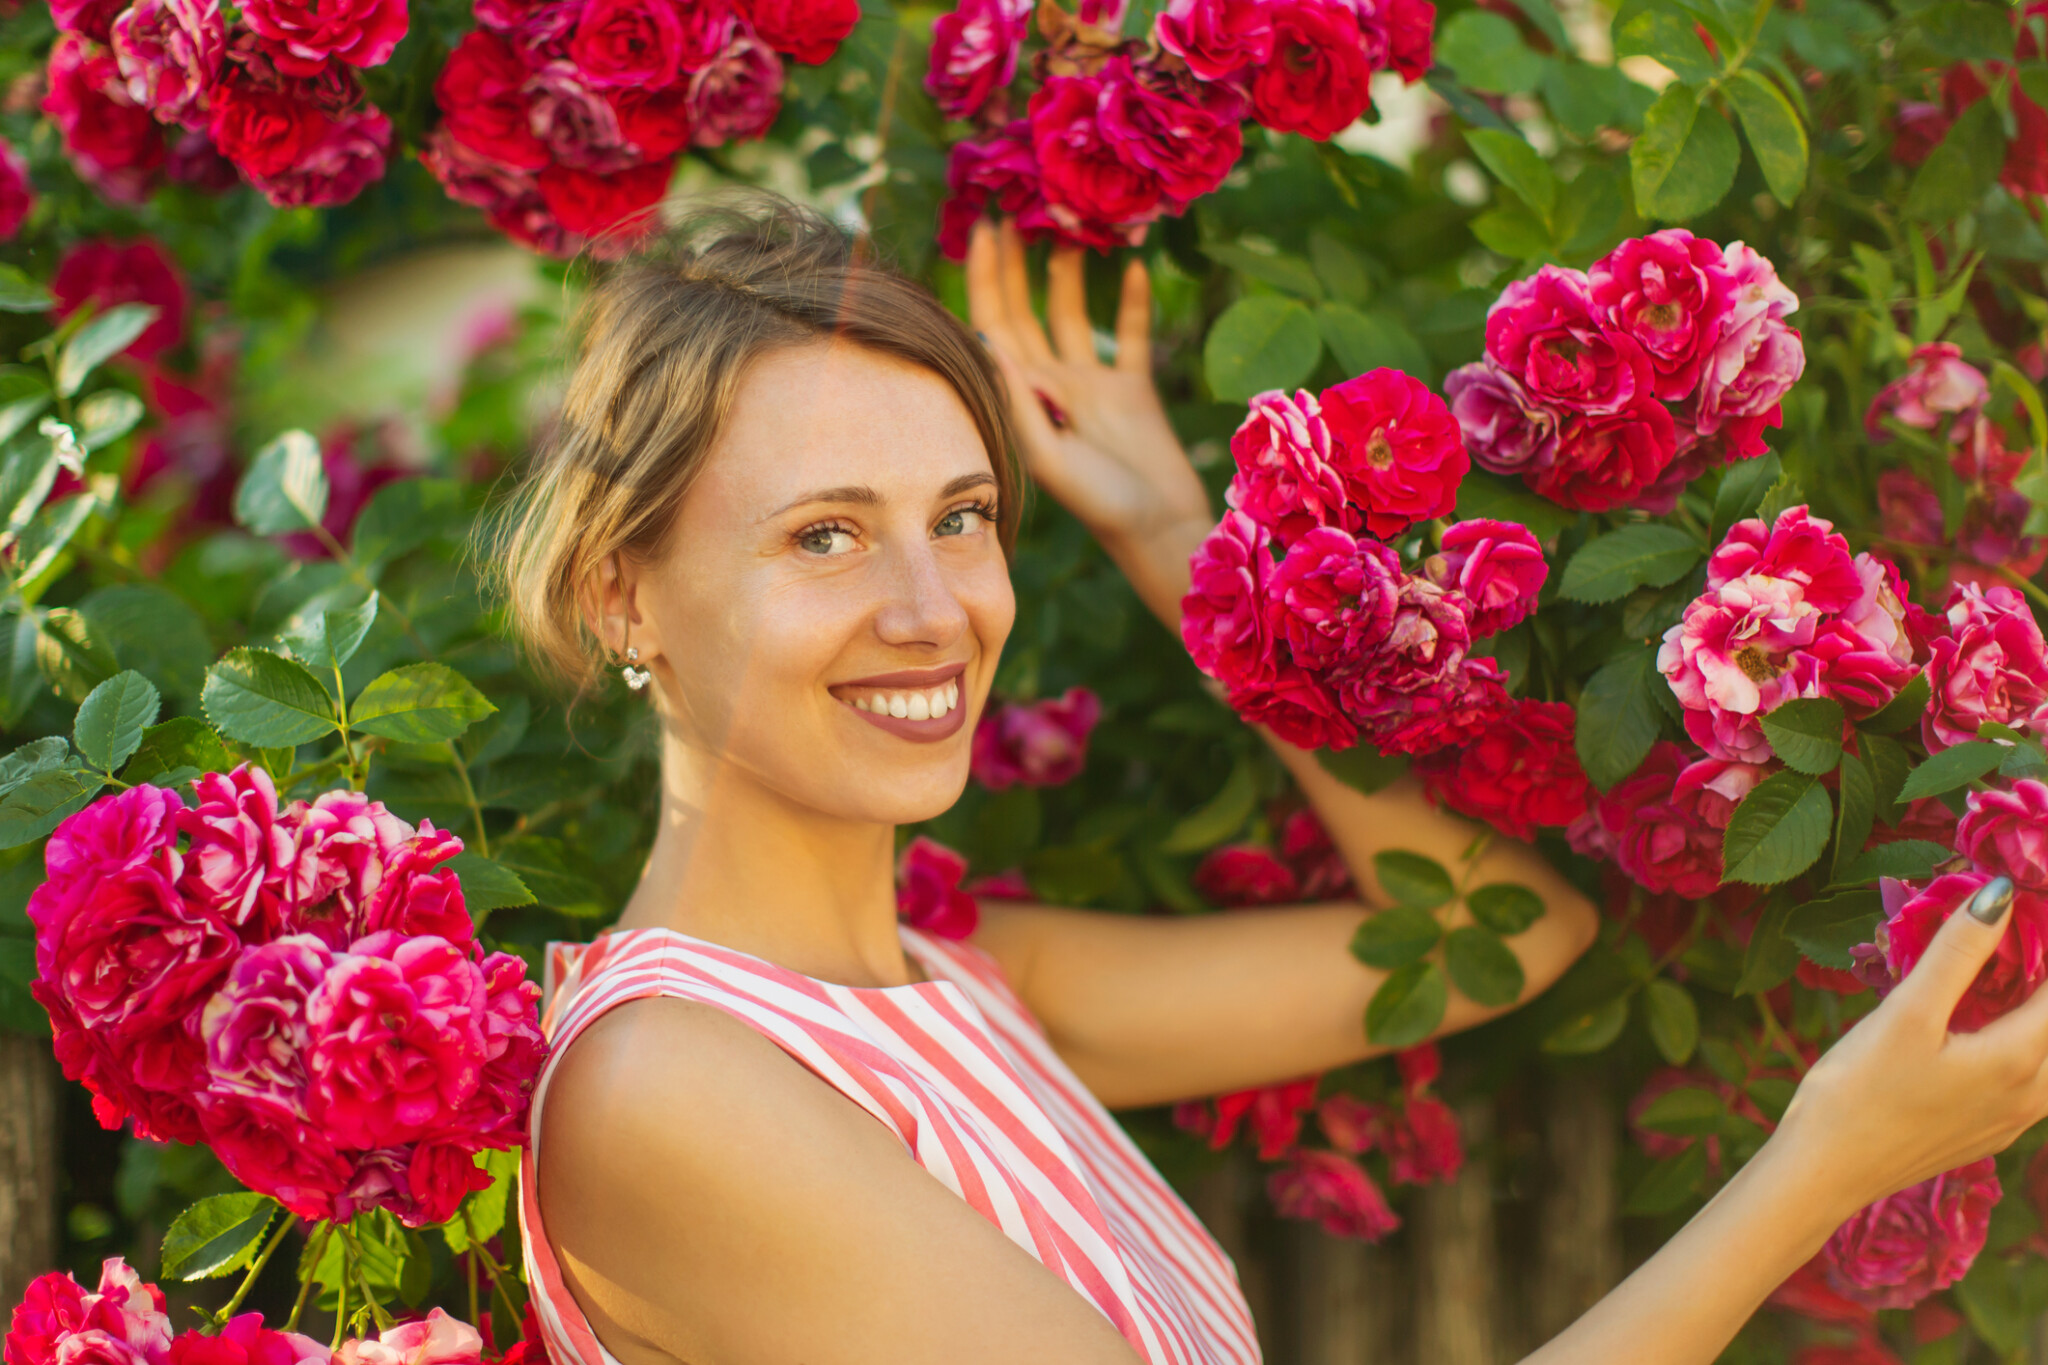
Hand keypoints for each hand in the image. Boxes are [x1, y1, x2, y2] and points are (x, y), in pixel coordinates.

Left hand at [964, 220, 1213, 626]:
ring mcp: (1092, 386)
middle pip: (1025, 312)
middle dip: (1016, 265)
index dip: (988, 278)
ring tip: (1066, 228)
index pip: (995, 325)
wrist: (1159, 529)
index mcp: (1024, 399)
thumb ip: (1020, 400)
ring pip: (1073, 315)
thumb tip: (985, 338)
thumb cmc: (1100, 503)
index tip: (984, 231)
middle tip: (1012, 211)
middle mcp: (1051, 386)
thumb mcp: (1049, 455)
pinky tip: (1132, 265)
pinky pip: (1132, 336)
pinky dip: (1133, 303)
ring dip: (1068, 274)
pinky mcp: (1135, 389)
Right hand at [1776, 878, 2047, 1215]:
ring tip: (2002, 981)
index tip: (2025, 911)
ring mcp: (2013, 1120)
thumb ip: (1958, 952)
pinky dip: (2023, 1045)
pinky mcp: (1988, 1134)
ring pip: (2047, 1059)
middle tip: (2014, 939)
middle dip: (2039, 981)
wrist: (1825, 1172)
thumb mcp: (1905, 1013)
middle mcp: (2032, 1094)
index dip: (2045, 945)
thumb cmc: (1858, 1091)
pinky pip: (2031, 1082)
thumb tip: (2001, 893)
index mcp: (2019, 1060)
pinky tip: (1983, 1030)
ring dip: (2033, 1016)